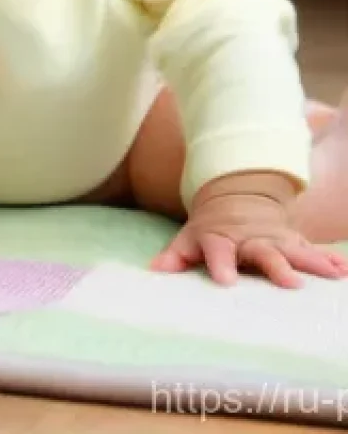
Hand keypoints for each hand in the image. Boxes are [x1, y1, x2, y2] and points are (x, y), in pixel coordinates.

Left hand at [151, 172, 347, 287]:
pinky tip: (343, 270)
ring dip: (312, 263)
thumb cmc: (211, 229)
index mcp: (222, 238)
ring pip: (295, 251)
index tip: (225, 281)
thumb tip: (155, 272)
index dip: (220, 264)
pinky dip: (329, 259)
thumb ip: (175, 256)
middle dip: (277, 267)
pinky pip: (314, 251)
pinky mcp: (294, 242)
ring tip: (330, 275)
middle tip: (290, 283)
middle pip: (263, 253)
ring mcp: (276, 239)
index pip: (218, 250)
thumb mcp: (190, 237)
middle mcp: (251, 238)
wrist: (238, 199)